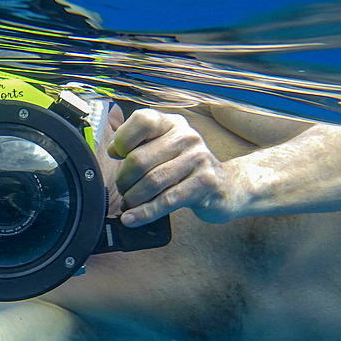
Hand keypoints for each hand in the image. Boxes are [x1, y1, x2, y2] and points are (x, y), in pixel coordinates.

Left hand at [108, 109, 235, 225]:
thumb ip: (138, 144)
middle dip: (124, 180)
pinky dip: (144, 212)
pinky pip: (166, 201)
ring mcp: (198, 159)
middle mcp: (187, 137)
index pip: (142, 121)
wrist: (228, 186)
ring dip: (133, 199)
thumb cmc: (187, 168)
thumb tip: (112, 148)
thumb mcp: (164, 149)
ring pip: (151, 182)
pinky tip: (132, 219)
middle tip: (123, 191)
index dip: (123, 140)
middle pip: (140, 159)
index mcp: (172, 124)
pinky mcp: (205, 184)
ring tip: (129, 206)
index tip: (117, 156)